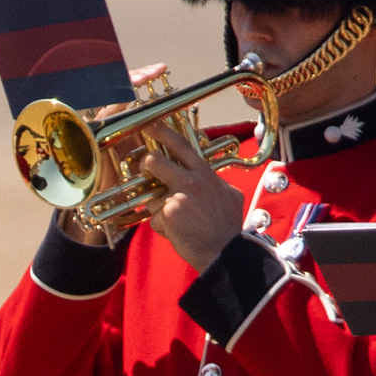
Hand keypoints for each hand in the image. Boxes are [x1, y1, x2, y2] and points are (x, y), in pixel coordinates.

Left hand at [138, 129, 243, 272]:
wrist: (224, 251)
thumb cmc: (227, 227)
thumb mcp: (229, 196)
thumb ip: (215, 183)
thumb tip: (209, 179)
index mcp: (205, 173)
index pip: (181, 146)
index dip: (164, 133)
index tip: (151, 124)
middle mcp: (191, 180)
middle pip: (155, 162)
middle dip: (146, 164)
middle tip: (145, 167)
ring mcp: (178, 196)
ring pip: (153, 196)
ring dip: (160, 210)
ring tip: (180, 222)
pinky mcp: (168, 214)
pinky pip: (155, 219)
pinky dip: (163, 228)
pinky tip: (178, 233)